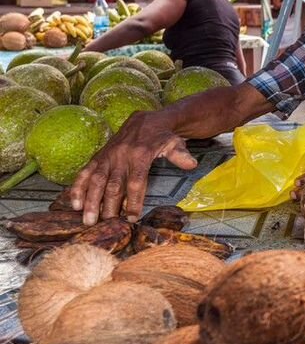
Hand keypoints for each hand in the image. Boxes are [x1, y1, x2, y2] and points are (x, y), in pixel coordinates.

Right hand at [70, 111, 196, 224]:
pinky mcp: (99, 156)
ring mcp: (108, 156)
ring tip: (88, 219)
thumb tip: (191, 164)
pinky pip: (85, 171)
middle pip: (113, 184)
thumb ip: (181, 155)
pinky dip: (78, 186)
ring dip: (90, 200)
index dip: (134, 201)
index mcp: (141, 154)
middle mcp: (121, 155)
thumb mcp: (175, 143)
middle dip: (109, 206)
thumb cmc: (163, 136)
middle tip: (107, 224)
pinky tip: (74, 202)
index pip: (137, 181)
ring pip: (96, 180)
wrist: (147, 120)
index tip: (132, 218)